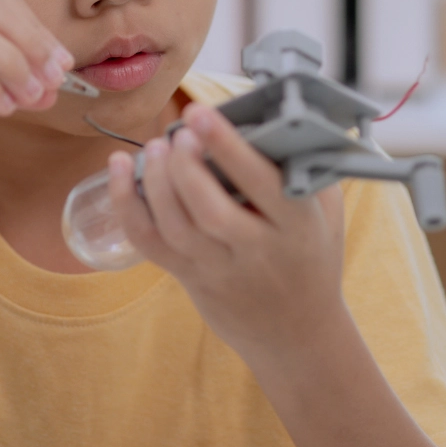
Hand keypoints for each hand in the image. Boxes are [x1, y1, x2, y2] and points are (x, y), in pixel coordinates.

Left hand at [107, 103, 347, 358]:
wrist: (297, 332)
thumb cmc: (312, 257)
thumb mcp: (326, 213)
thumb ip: (305, 168)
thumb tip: (271, 115)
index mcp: (297, 227)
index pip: (262, 184)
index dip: (228, 147)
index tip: (201, 114)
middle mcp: (256, 250)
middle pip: (210, 210)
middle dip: (187, 167)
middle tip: (178, 133)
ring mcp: (218, 268)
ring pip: (176, 227)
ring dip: (157, 183)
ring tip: (154, 147)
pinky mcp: (189, 277)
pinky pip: (149, 242)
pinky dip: (127, 205)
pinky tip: (119, 169)